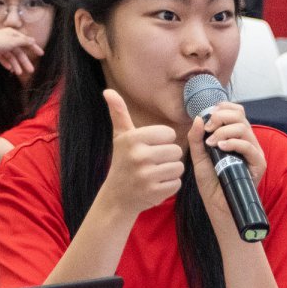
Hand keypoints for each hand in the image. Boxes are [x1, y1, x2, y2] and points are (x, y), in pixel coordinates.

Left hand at [0, 27, 44, 77]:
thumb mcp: (14, 40)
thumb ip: (25, 41)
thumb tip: (33, 40)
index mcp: (12, 34)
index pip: (26, 41)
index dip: (34, 47)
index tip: (41, 54)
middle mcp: (7, 39)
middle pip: (18, 52)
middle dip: (24, 61)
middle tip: (31, 70)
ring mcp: (0, 46)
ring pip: (11, 57)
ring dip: (16, 65)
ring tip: (19, 73)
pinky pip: (3, 59)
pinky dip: (7, 63)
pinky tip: (10, 69)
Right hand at [101, 89, 184, 214]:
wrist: (116, 196)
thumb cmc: (122, 161)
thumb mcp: (121, 137)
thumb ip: (119, 113)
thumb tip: (108, 91)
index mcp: (133, 139)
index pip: (169, 134)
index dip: (163, 141)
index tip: (150, 148)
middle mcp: (139, 156)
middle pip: (176, 151)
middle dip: (168, 157)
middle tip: (153, 163)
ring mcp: (146, 176)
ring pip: (179, 167)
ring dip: (171, 171)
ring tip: (155, 173)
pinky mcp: (154, 193)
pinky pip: (177, 183)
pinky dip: (170, 185)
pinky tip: (156, 185)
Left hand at [186, 102, 265, 221]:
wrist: (218, 205)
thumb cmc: (211, 182)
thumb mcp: (199, 157)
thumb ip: (196, 138)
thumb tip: (197, 118)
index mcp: (236, 136)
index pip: (236, 111)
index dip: (223, 108)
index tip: (208, 116)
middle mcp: (247, 141)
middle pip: (240, 116)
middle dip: (221, 117)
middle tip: (208, 128)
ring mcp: (254, 152)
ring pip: (244, 128)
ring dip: (224, 131)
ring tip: (211, 143)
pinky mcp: (258, 164)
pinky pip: (248, 147)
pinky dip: (233, 143)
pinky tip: (220, 147)